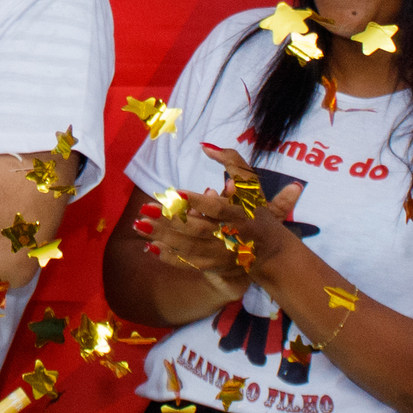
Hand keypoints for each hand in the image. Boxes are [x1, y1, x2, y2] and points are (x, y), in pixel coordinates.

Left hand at [134, 147, 302, 279]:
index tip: (174, 192)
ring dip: (163, 237)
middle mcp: (231, 236)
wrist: (273, 254)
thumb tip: (205, 146)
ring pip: (189, 247)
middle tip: (144, 208)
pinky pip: (188, 263)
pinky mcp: (214, 267)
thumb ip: (232, 162)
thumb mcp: (252, 185)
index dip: (196, 201)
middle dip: (170, 219)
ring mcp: (221, 254)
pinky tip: (149, 246)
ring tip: (140, 225)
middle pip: (197, 229)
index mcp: (241, 214)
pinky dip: (169, 256)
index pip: (217, 208)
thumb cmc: (257, 212)